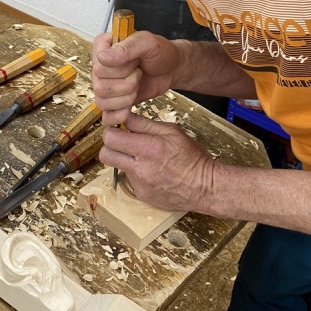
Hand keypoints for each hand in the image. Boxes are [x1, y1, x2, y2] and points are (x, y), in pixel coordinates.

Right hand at [92, 31, 179, 123]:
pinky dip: (119, 115)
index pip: (98, 66)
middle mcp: (100, 67)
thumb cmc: (160, 53)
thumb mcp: (147, 43)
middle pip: (101, 86)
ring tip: (137, 85)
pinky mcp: (112, 101)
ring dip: (126, 97)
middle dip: (127, 83)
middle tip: (139, 72)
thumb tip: (103, 58)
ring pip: (102, 102)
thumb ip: (126, 48)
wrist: (170, 69)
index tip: (134, 60)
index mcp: (103, 47)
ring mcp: (104, 85)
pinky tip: (129, 108)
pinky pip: (107, 116)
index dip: (119, 68)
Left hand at [99, 112, 215, 211]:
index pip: (110, 137)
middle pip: (105, 154)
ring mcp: (139, 184)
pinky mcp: (141, 195)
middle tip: (122, 141)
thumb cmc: (192, 158)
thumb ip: (144, 124)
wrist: (205, 187)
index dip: (112, 130)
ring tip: (139, 156)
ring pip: (116, 167)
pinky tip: (151, 170)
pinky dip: (136, 173)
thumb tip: (125, 116)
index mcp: (147, 149)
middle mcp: (139, 169)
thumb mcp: (171, 131)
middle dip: (110, 145)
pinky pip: (129, 179)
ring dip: (122, 158)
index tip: (119, 128)